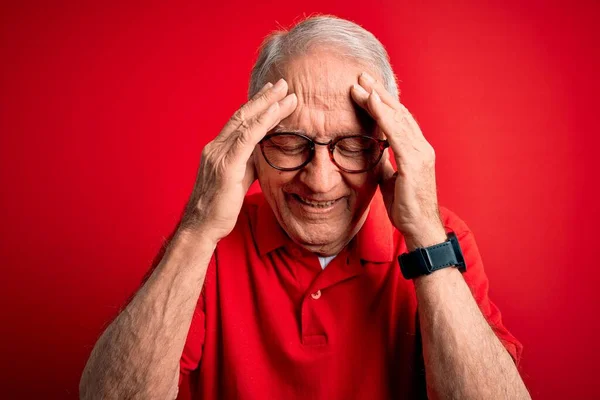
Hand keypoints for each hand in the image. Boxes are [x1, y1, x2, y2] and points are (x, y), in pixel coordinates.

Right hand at [181, 79, 296, 243]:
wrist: (203, 227)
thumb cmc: (221, 207)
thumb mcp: (238, 179)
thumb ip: (249, 162)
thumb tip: (264, 152)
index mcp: (218, 149)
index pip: (239, 122)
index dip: (256, 106)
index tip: (272, 93)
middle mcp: (216, 147)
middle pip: (243, 115)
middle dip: (263, 98)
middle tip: (282, 83)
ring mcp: (219, 154)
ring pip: (246, 122)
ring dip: (268, 105)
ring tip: (285, 92)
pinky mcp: (226, 166)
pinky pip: (247, 138)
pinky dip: (263, 122)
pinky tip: (275, 111)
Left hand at [351, 72, 445, 249]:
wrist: (420, 228)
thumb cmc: (406, 206)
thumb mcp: (391, 180)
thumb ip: (385, 163)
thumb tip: (374, 154)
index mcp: (416, 150)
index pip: (397, 120)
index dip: (382, 103)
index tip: (366, 89)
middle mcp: (421, 146)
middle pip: (398, 112)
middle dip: (378, 93)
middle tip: (361, 77)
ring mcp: (420, 152)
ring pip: (397, 117)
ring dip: (377, 98)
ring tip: (361, 84)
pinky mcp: (415, 161)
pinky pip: (396, 132)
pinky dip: (383, 114)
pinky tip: (371, 101)